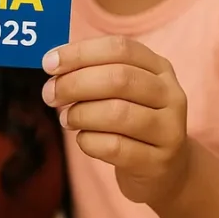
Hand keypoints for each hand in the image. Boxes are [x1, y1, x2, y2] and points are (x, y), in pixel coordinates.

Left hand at [41, 35, 190, 209]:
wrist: (164, 169)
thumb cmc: (131, 120)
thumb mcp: (121, 91)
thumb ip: (92, 72)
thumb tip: (52, 63)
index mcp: (159, 67)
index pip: (120, 48)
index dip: (80, 53)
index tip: (48, 63)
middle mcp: (170, 95)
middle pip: (119, 78)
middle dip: (75, 84)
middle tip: (49, 94)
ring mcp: (169, 129)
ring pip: (117, 113)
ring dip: (81, 114)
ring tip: (66, 119)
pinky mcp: (158, 161)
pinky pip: (115, 147)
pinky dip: (89, 141)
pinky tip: (83, 139)